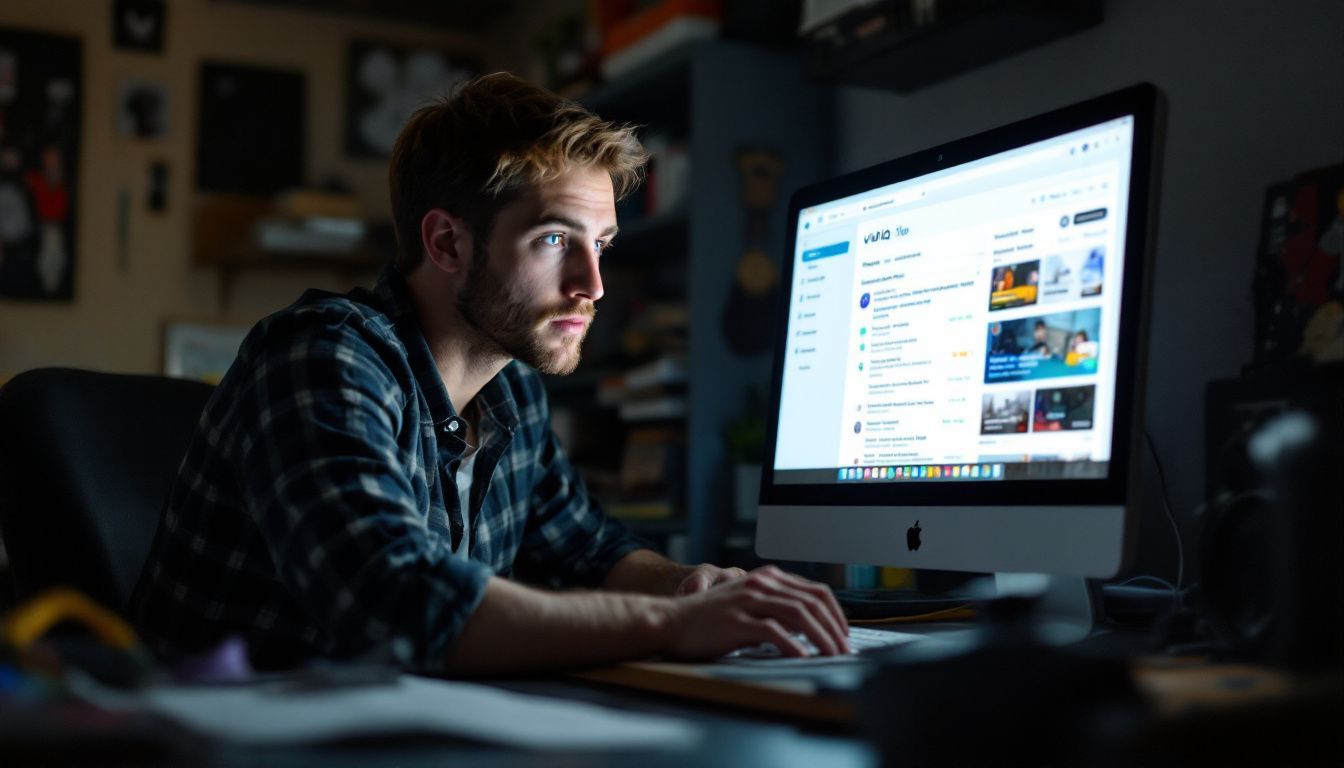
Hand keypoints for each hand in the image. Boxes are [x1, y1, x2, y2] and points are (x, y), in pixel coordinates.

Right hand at [659, 565, 850, 659]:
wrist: (671, 621)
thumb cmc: (709, 619)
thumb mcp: (748, 605)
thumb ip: (776, 609)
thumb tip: (809, 628)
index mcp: (767, 578)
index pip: (815, 591)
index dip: (835, 613)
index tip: (843, 634)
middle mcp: (761, 583)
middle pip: (812, 602)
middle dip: (834, 628)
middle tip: (844, 650)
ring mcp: (748, 600)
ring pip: (798, 614)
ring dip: (821, 637)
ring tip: (832, 655)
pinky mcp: (736, 620)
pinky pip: (773, 631)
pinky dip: (793, 645)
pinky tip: (803, 657)